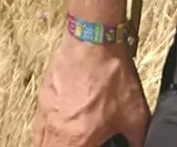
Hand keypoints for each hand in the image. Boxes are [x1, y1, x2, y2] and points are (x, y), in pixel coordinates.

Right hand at [34, 35, 148, 146]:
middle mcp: (56, 130)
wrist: (94, 39)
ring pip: (41, 143)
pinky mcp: (42, 99)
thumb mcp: (134, 113)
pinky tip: (61, 128)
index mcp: (77, 139)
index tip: (93, 146)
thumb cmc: (110, 72)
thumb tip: (137, 145)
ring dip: (54, 145)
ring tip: (70, 141)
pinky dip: (47, 134)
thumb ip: (135, 138)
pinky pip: (39, 127)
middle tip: (81, 144)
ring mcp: (45, 114)